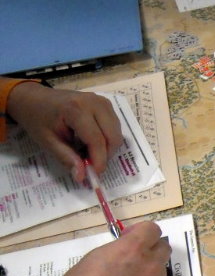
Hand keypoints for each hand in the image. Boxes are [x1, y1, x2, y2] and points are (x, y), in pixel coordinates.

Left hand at [6, 82, 122, 182]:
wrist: (35, 98)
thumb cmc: (38, 119)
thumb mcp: (47, 141)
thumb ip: (66, 158)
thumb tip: (82, 177)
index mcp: (76, 109)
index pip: (96, 139)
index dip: (98, 160)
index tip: (94, 175)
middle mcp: (94, 103)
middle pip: (113, 137)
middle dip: (105, 155)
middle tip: (90, 163)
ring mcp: (102, 102)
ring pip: (117, 133)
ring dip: (107, 148)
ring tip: (89, 151)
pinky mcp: (106, 104)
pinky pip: (115, 127)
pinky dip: (108, 139)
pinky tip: (93, 141)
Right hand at [34, 221, 171, 275]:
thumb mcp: (91, 262)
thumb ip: (115, 253)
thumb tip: (125, 252)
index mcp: (131, 251)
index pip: (153, 230)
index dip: (142, 232)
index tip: (130, 239)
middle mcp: (149, 269)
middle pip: (163, 249)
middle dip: (150, 250)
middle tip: (131, 260)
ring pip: (160, 273)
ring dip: (147, 273)